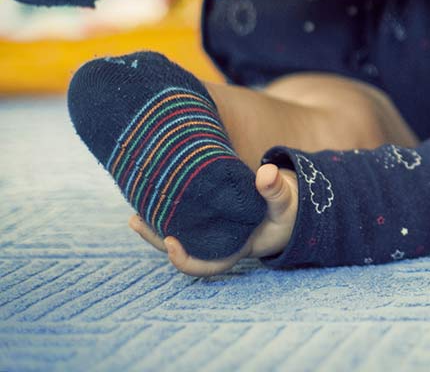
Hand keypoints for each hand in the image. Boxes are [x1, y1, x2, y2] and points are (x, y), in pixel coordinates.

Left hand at [128, 164, 298, 276]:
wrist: (285, 208)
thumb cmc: (284, 212)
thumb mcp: (285, 203)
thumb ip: (275, 190)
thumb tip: (265, 173)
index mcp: (234, 249)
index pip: (204, 265)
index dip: (184, 259)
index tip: (171, 241)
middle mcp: (217, 244)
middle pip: (181, 250)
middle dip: (156, 238)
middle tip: (135, 220)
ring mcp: (210, 231)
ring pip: (178, 233)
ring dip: (155, 225)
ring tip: (134, 212)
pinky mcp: (207, 216)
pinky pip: (183, 217)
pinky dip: (168, 210)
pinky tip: (153, 194)